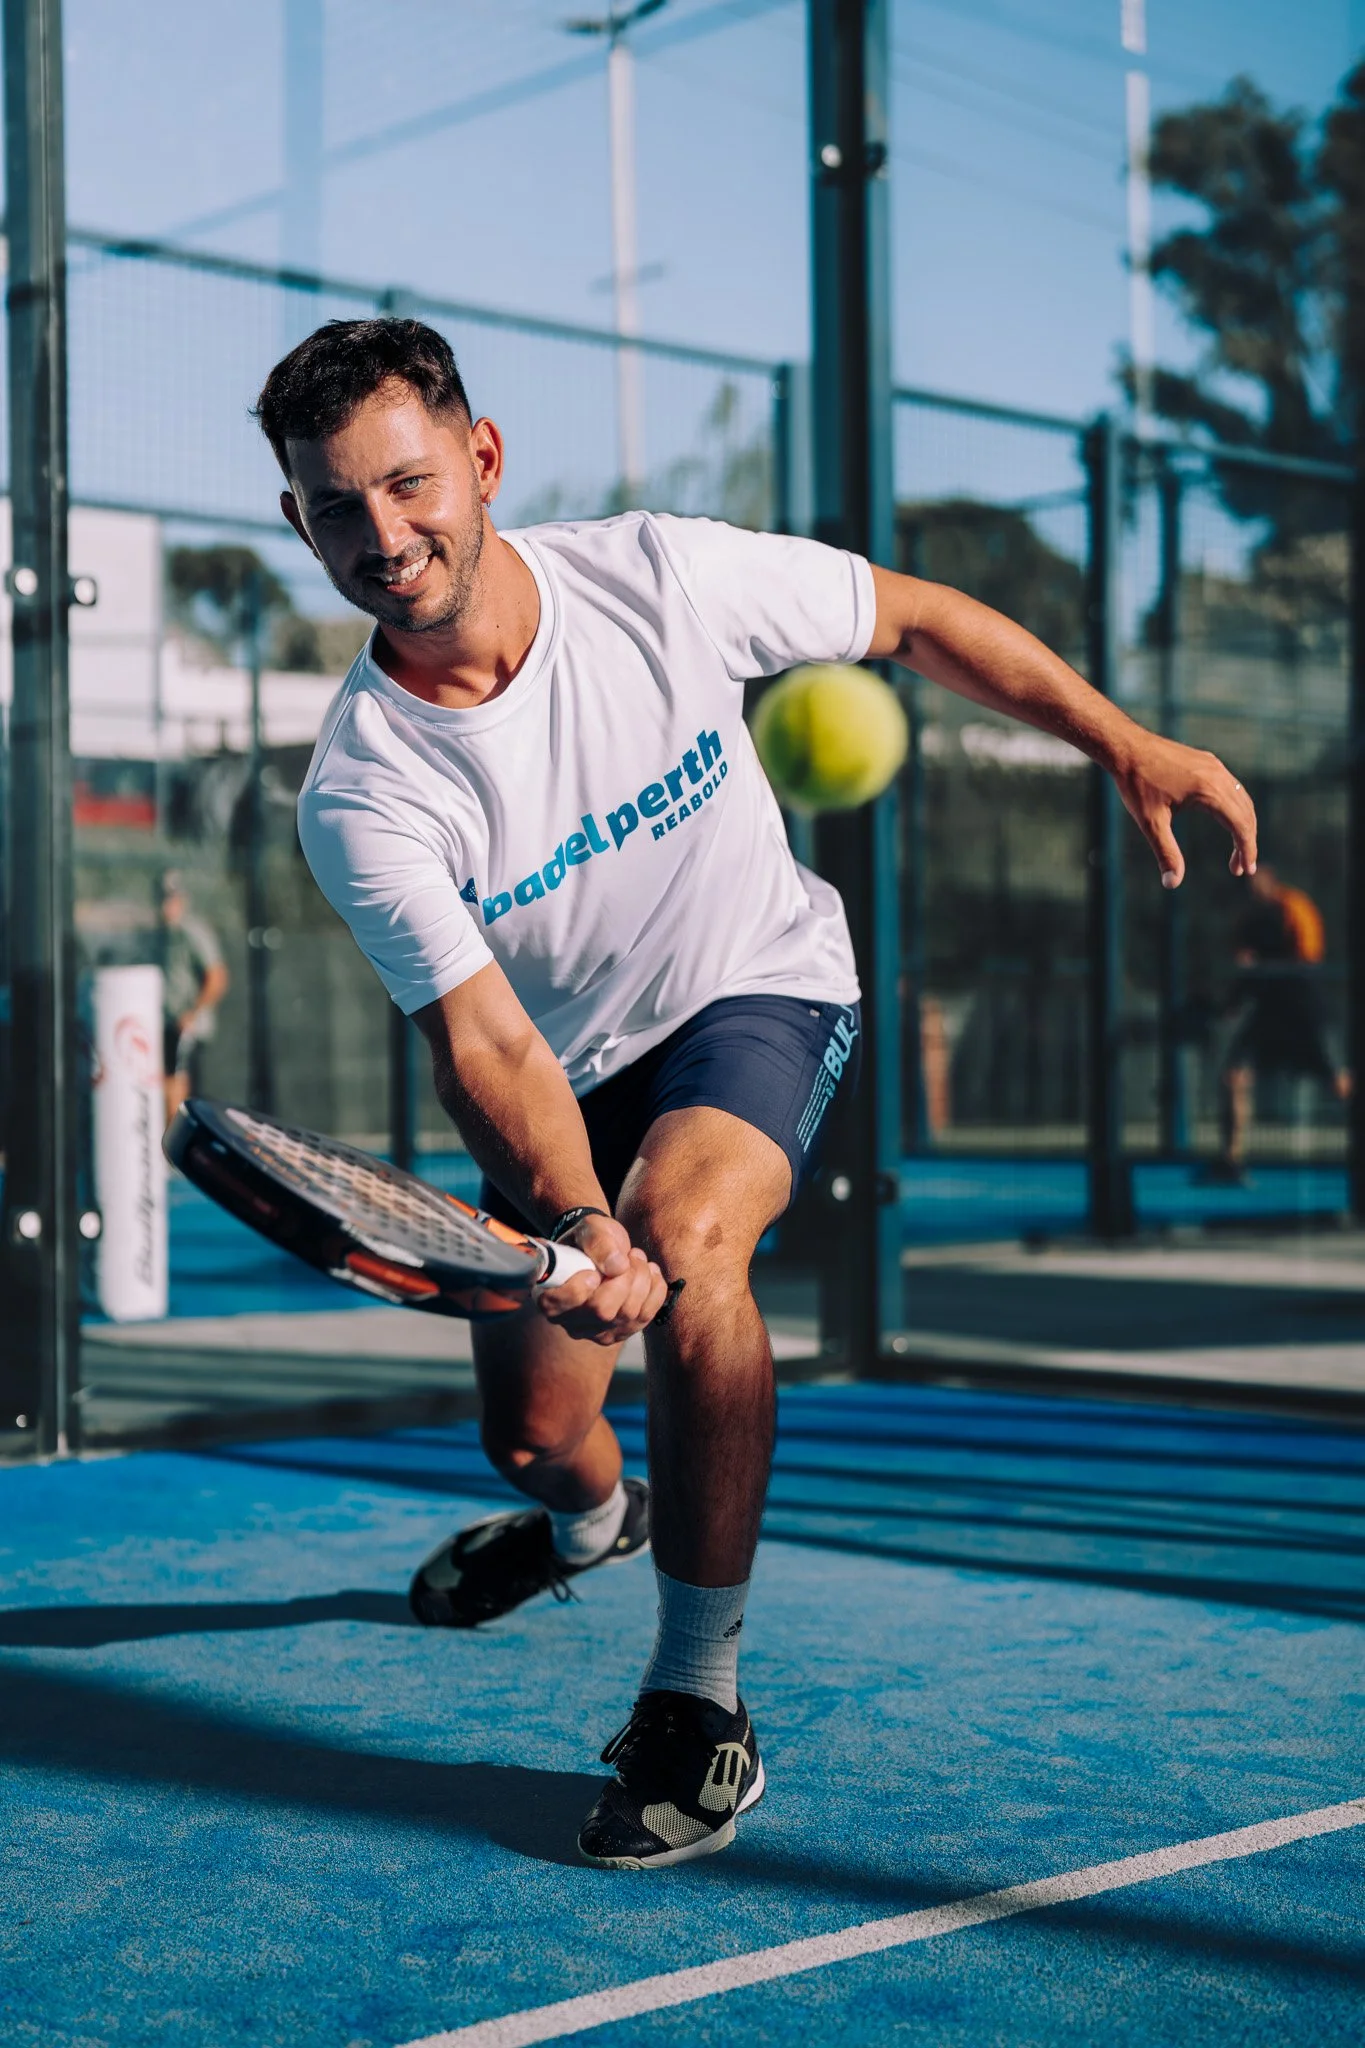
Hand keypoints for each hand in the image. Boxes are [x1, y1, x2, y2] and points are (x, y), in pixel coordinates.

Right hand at [534, 1213, 667, 1345]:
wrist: (604, 1251)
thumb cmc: (589, 1241)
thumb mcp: (589, 1229)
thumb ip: (597, 1242)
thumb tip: (617, 1266)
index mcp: (550, 1296)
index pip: (560, 1304)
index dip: (579, 1287)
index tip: (593, 1271)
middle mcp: (570, 1321)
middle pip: (602, 1311)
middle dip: (623, 1279)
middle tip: (627, 1256)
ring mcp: (597, 1331)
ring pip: (628, 1314)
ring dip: (641, 1279)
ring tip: (636, 1258)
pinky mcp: (622, 1332)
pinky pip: (646, 1316)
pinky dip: (655, 1290)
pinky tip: (648, 1273)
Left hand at [1113, 733, 1256, 889]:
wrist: (1126, 748)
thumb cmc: (1137, 784)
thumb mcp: (1150, 823)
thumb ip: (1166, 853)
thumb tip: (1172, 884)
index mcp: (1209, 791)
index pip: (1240, 825)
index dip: (1247, 850)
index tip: (1245, 871)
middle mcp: (1219, 776)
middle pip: (1246, 814)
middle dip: (1247, 843)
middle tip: (1239, 869)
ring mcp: (1215, 767)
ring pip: (1242, 800)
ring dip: (1243, 826)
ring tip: (1236, 852)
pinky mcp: (1209, 763)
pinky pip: (1233, 788)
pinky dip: (1237, 809)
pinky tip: (1227, 823)